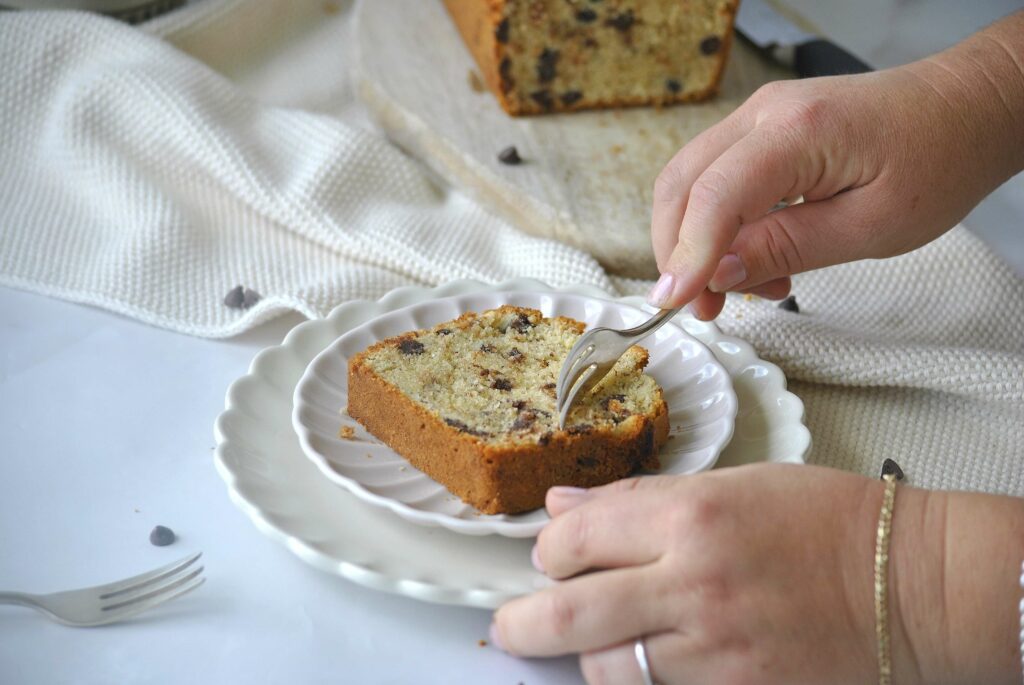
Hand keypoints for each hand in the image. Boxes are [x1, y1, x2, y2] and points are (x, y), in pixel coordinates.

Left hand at [490, 464, 922, 683]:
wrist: (914, 584)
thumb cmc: (826, 519)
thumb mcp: (732, 483)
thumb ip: (638, 498)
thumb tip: (563, 506)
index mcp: (693, 515)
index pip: (577, 537)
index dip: (549, 548)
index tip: (551, 554)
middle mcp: (695, 583)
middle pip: (571, 616)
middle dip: (523, 625)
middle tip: (511, 627)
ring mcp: (718, 650)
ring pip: (609, 669)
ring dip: (587, 656)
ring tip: (591, 640)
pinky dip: (638, 682)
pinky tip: (643, 662)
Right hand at [647, 14, 1023, 319]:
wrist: (963, 108)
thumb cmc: (936, 161)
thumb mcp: (871, 225)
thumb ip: (789, 247)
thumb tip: (720, 273)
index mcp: (799, 132)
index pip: (715, 196)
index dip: (688, 255)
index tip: (674, 304)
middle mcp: (765, 112)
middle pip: (682, 184)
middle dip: (678, 252)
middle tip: (701, 307)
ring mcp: (759, 115)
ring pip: (690, 181)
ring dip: (695, 241)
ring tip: (744, 289)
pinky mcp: (761, 128)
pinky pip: (716, 177)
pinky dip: (717, 225)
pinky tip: (758, 260)